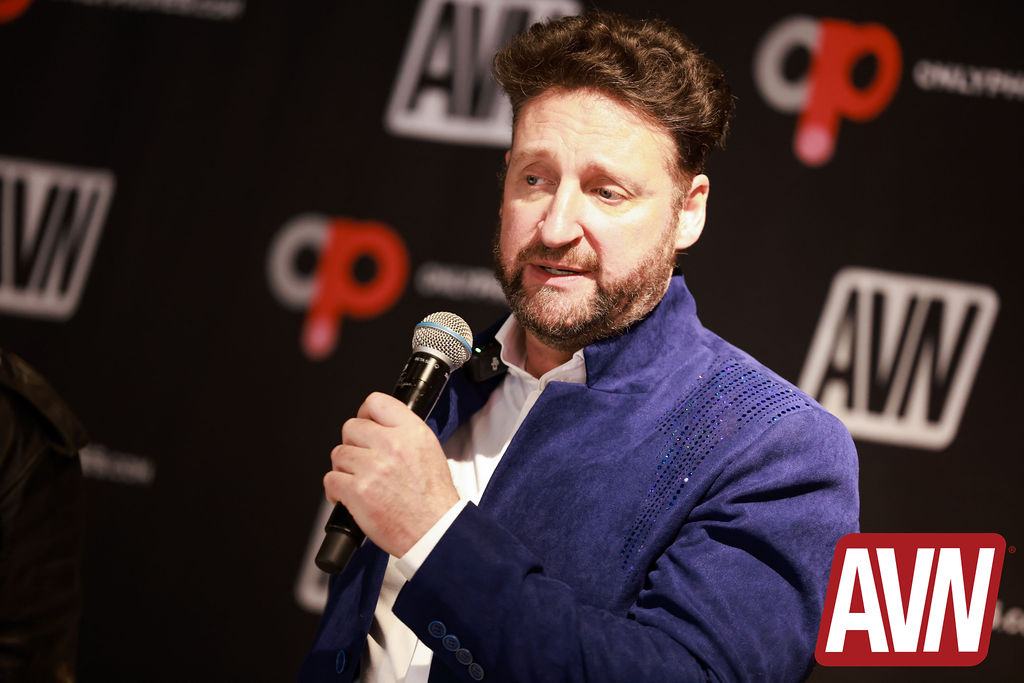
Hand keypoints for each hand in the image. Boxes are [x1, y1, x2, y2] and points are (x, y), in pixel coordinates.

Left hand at [323, 392, 459, 557]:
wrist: (435, 532)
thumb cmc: (434, 500)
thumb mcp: (430, 453)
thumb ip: (405, 435)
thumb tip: (379, 428)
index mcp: (413, 433)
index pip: (376, 402)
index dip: (365, 414)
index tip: (364, 424)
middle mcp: (393, 445)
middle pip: (351, 427)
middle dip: (352, 444)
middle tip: (361, 461)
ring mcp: (373, 467)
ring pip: (339, 454)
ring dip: (344, 468)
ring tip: (359, 482)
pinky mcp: (358, 490)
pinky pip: (331, 479)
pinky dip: (335, 490)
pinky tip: (349, 497)